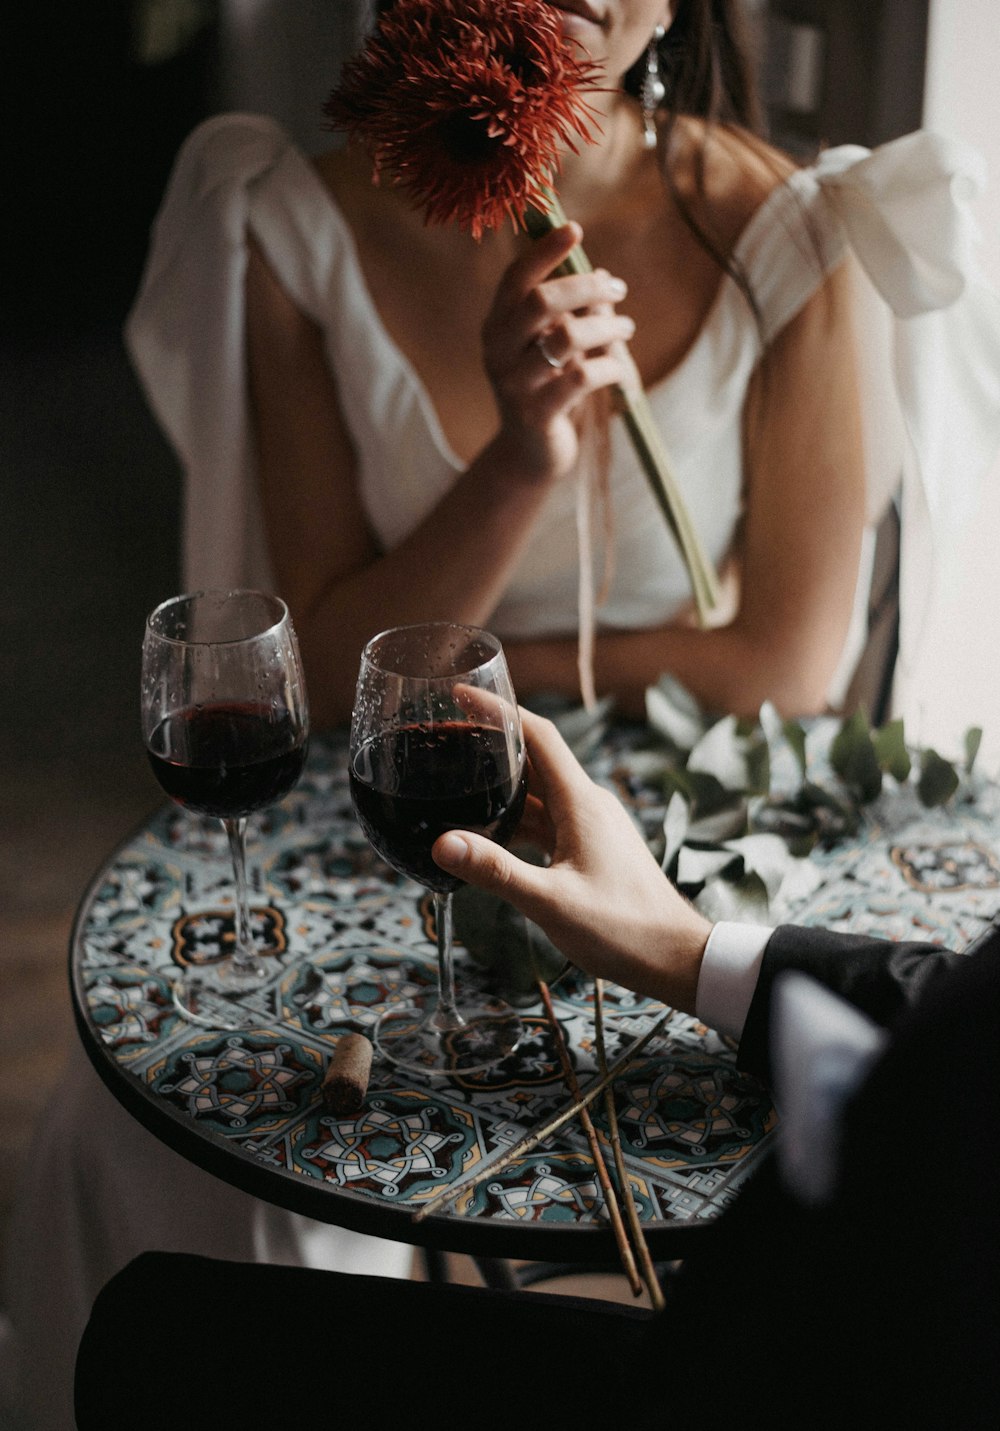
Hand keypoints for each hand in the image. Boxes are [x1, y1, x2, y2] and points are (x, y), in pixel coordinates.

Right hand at [432, 708, 710, 1013]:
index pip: (539, 734)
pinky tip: (487, 835)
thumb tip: (441, 843)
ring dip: (500, 786)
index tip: (460, 694)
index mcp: (581, 802)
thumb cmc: (622, 929)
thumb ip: (496, 871)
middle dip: (490, 745)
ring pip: (538, 793)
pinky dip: (515, 819)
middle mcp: (587, 804)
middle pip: (534, 759)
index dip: (499, 710)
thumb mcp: (551, 902)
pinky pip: (546, 821)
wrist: (674, 958)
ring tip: (454, 782)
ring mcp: (591, 826)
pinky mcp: (591, 848)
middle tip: (443, 741)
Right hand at [481, 223, 634, 483]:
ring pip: (567, 338)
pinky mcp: (536, 414)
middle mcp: (497, 352)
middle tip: (618, 289)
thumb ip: (572, 313)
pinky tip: (620, 370)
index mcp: (497, 326)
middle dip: (585, 288)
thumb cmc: (548, 389)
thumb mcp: (553, 346)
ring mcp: (514, 385)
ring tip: (627, 330)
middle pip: (541, 302)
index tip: (576, 229)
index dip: (544, 251)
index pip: (515, 279)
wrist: (531, 454)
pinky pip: (582, 377)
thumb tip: (604, 278)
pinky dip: (610, 367)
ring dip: (607, 327)